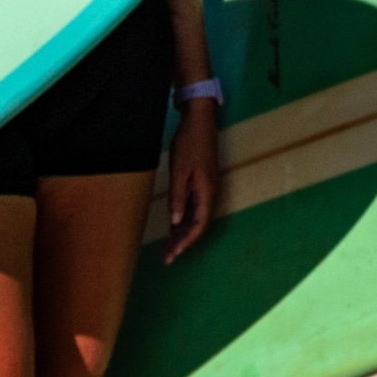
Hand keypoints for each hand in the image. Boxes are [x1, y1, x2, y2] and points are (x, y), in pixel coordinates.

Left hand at [163, 99, 222, 260]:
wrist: (200, 120)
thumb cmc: (189, 144)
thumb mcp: (179, 171)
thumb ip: (178, 197)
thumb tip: (175, 222)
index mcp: (207, 192)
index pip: (198, 225)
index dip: (185, 242)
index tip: (172, 254)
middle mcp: (210, 193)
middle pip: (198, 224)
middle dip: (183, 242)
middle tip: (167, 256)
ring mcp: (207, 187)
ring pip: (196, 217)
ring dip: (183, 232)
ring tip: (168, 246)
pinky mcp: (202, 182)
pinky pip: (194, 207)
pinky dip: (184, 218)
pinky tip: (173, 226)